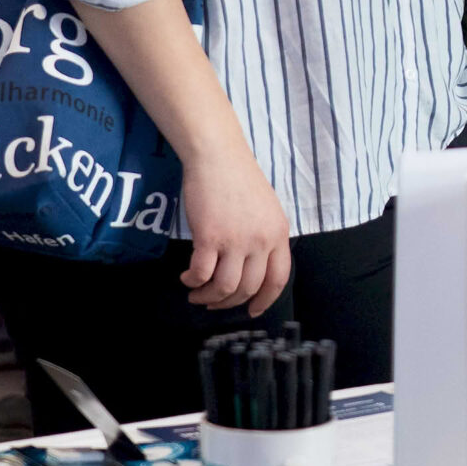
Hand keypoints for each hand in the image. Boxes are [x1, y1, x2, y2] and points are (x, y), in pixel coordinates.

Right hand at [178, 131, 293, 314]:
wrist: (217, 155)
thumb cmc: (238, 177)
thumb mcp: (265, 208)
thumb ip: (265, 236)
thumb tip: (253, 266)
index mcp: (279, 233)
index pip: (278, 279)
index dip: (265, 300)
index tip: (253, 310)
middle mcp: (261, 240)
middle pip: (248, 288)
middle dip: (229, 303)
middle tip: (213, 302)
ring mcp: (236, 240)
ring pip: (225, 287)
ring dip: (208, 297)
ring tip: (196, 293)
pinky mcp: (210, 237)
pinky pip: (202, 274)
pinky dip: (193, 281)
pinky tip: (187, 277)